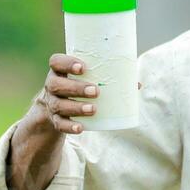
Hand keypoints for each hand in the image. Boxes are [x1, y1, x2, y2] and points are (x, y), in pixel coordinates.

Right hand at [6, 54, 99, 189]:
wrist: (56, 106)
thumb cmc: (79, 85)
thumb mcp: (88, 78)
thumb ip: (109, 77)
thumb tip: (137, 83)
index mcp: (59, 70)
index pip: (56, 61)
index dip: (67, 63)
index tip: (84, 67)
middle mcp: (52, 85)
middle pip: (57, 85)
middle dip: (76, 88)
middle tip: (96, 91)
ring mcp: (52, 103)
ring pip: (59, 105)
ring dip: (76, 107)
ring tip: (93, 109)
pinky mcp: (55, 119)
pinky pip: (59, 124)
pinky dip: (70, 126)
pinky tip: (81, 127)